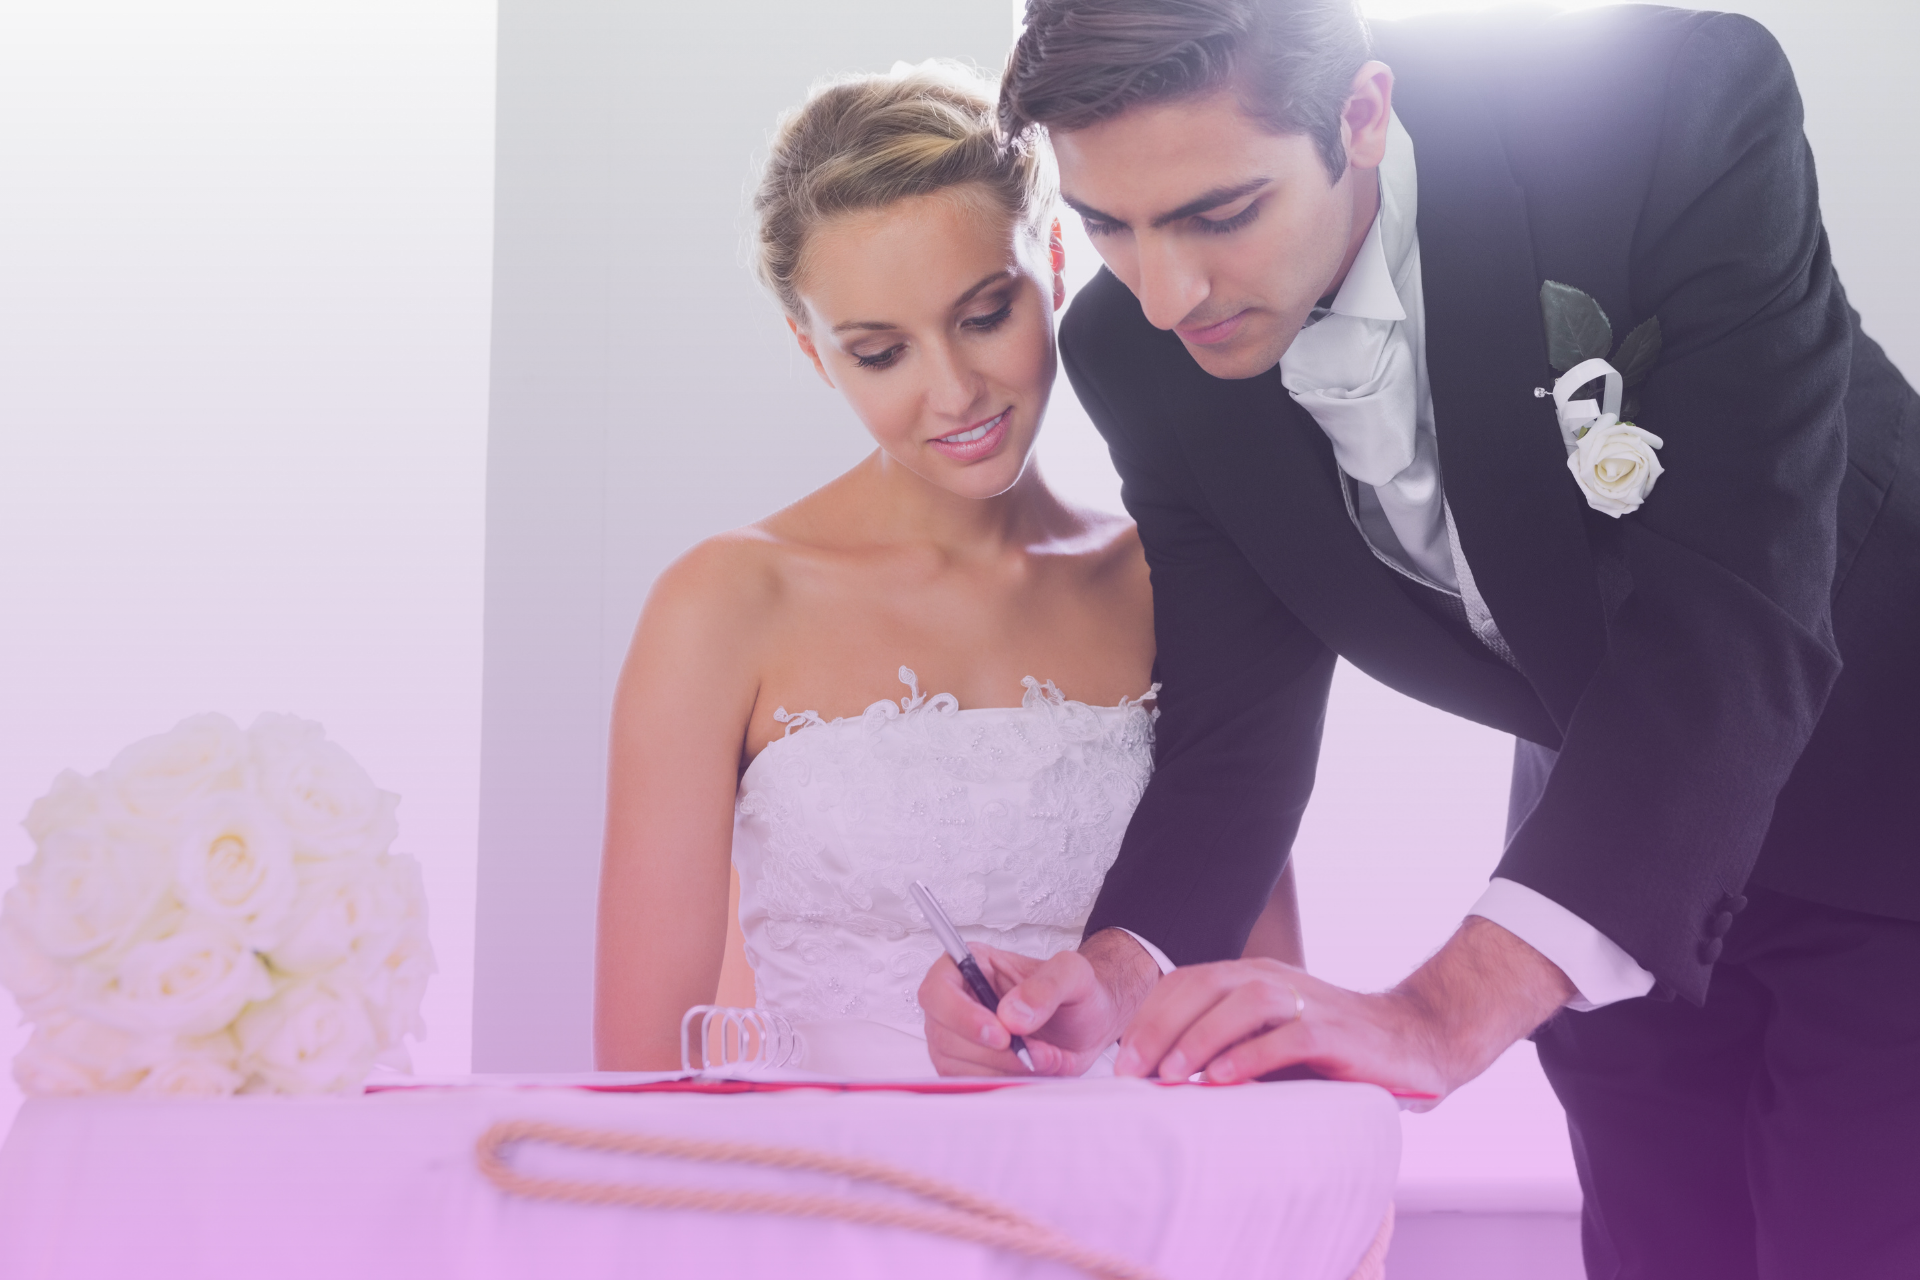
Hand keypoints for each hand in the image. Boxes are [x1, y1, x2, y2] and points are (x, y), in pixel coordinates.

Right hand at [919, 930, 1161, 1075]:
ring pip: (954, 1064)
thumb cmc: (1076, 992)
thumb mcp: (1073, 975)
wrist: (1089, 1024)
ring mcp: (959, 1038)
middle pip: (943, 1034)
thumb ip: (1046, 987)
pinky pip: (970, 1085)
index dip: (960, 1015)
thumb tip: (1012, 1015)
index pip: (938, 989)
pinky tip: (1034, 1071)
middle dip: (993, 1052)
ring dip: (1003, 1070)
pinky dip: (1005, 1084)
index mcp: (972, 965)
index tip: (999, 1033)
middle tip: (1035, 1052)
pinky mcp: (969, 1067)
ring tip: (1045, 1058)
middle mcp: (958, 1001)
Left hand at [1114, 916, 1575, 1107]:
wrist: (1415, 1043)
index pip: (1185, 983)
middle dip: (1160, 1027)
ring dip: (1200, 1038)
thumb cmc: (1332, 1051)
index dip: (1149, 1017)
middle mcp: (1273, 980)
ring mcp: (1305, 1002)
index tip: (1122, 1062)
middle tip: (1133, 1072)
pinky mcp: (1335, 1032)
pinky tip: (1223, 1081)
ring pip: (1241, 1003)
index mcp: (1250, 978)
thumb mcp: (1269, 1042)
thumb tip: (1161, 1081)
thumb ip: (1225, 1048)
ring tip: (1171, 1077)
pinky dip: (1251, 1056)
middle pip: (1203, 986)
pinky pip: (1287, 1036)